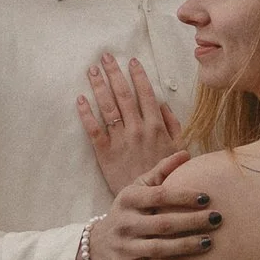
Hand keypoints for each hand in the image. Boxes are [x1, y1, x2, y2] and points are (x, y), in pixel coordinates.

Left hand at [76, 50, 182, 193]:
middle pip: (123, 95)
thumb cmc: (166, 174)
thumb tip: (162, 104)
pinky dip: (86, 114)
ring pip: (108, 108)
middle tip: (105, 57)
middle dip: (114, 74)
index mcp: (156, 126)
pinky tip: (80, 99)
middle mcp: (137, 129)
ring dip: (99, 86)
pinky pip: (94, 130)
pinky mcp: (105, 153)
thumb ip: (172, 124)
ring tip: (92, 71)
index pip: (145, 94)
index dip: (138, 76)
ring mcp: (120, 140)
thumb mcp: (179, 148)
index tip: (131, 61)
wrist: (150, 202)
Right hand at [87, 152, 222, 259]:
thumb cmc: (128, 213)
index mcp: (128, 200)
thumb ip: (160, 172)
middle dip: (192, 221)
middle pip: (163, 223)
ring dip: (186, 246)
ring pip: (158, 249)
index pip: (159, 196)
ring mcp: (124, 249)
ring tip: (210, 242)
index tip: (207, 197)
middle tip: (217, 219)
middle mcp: (124, 224)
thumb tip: (186, 154)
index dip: (184, 196)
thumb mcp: (137, 190)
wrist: (95, 247)